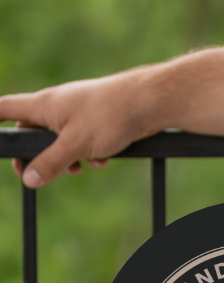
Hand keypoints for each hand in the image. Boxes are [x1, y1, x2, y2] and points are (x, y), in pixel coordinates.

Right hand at [0, 69, 157, 188]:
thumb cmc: (108, 116)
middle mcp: (57, 106)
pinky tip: (104, 158)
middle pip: (33, 131)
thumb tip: (28, 179)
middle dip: (36, 155)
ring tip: (78, 169)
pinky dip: (91, 153)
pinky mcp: (99, 122)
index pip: (3, 109)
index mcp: (43, 105)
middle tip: (35, 175)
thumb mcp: (75, 144)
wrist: (149, 102)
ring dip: (68, 158)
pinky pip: (86, 141)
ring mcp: (79, 114)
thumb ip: (50, 162)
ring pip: (62, 141)